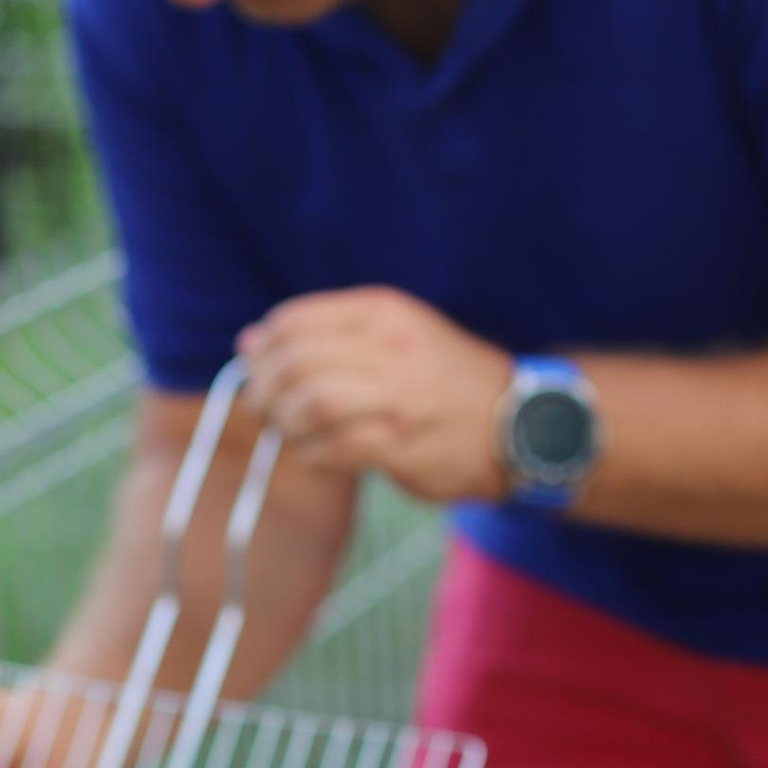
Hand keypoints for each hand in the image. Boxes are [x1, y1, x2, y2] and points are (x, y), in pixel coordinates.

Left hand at [237, 288, 509, 505]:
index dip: (262, 351)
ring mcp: (397, 397)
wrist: (516, 421)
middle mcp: (388, 347)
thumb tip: (251, 342)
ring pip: (310, 404)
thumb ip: (325, 334)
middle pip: (295, 363)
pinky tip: (319, 454)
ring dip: (286, 424)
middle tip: (265, 409)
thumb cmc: (443, 380)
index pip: (293, 322)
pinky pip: (333, 449)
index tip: (258, 372)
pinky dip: (313, 455)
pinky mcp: (401, 445)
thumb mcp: (393, 333)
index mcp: (381, 312)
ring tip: (291, 432)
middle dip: (265, 391)